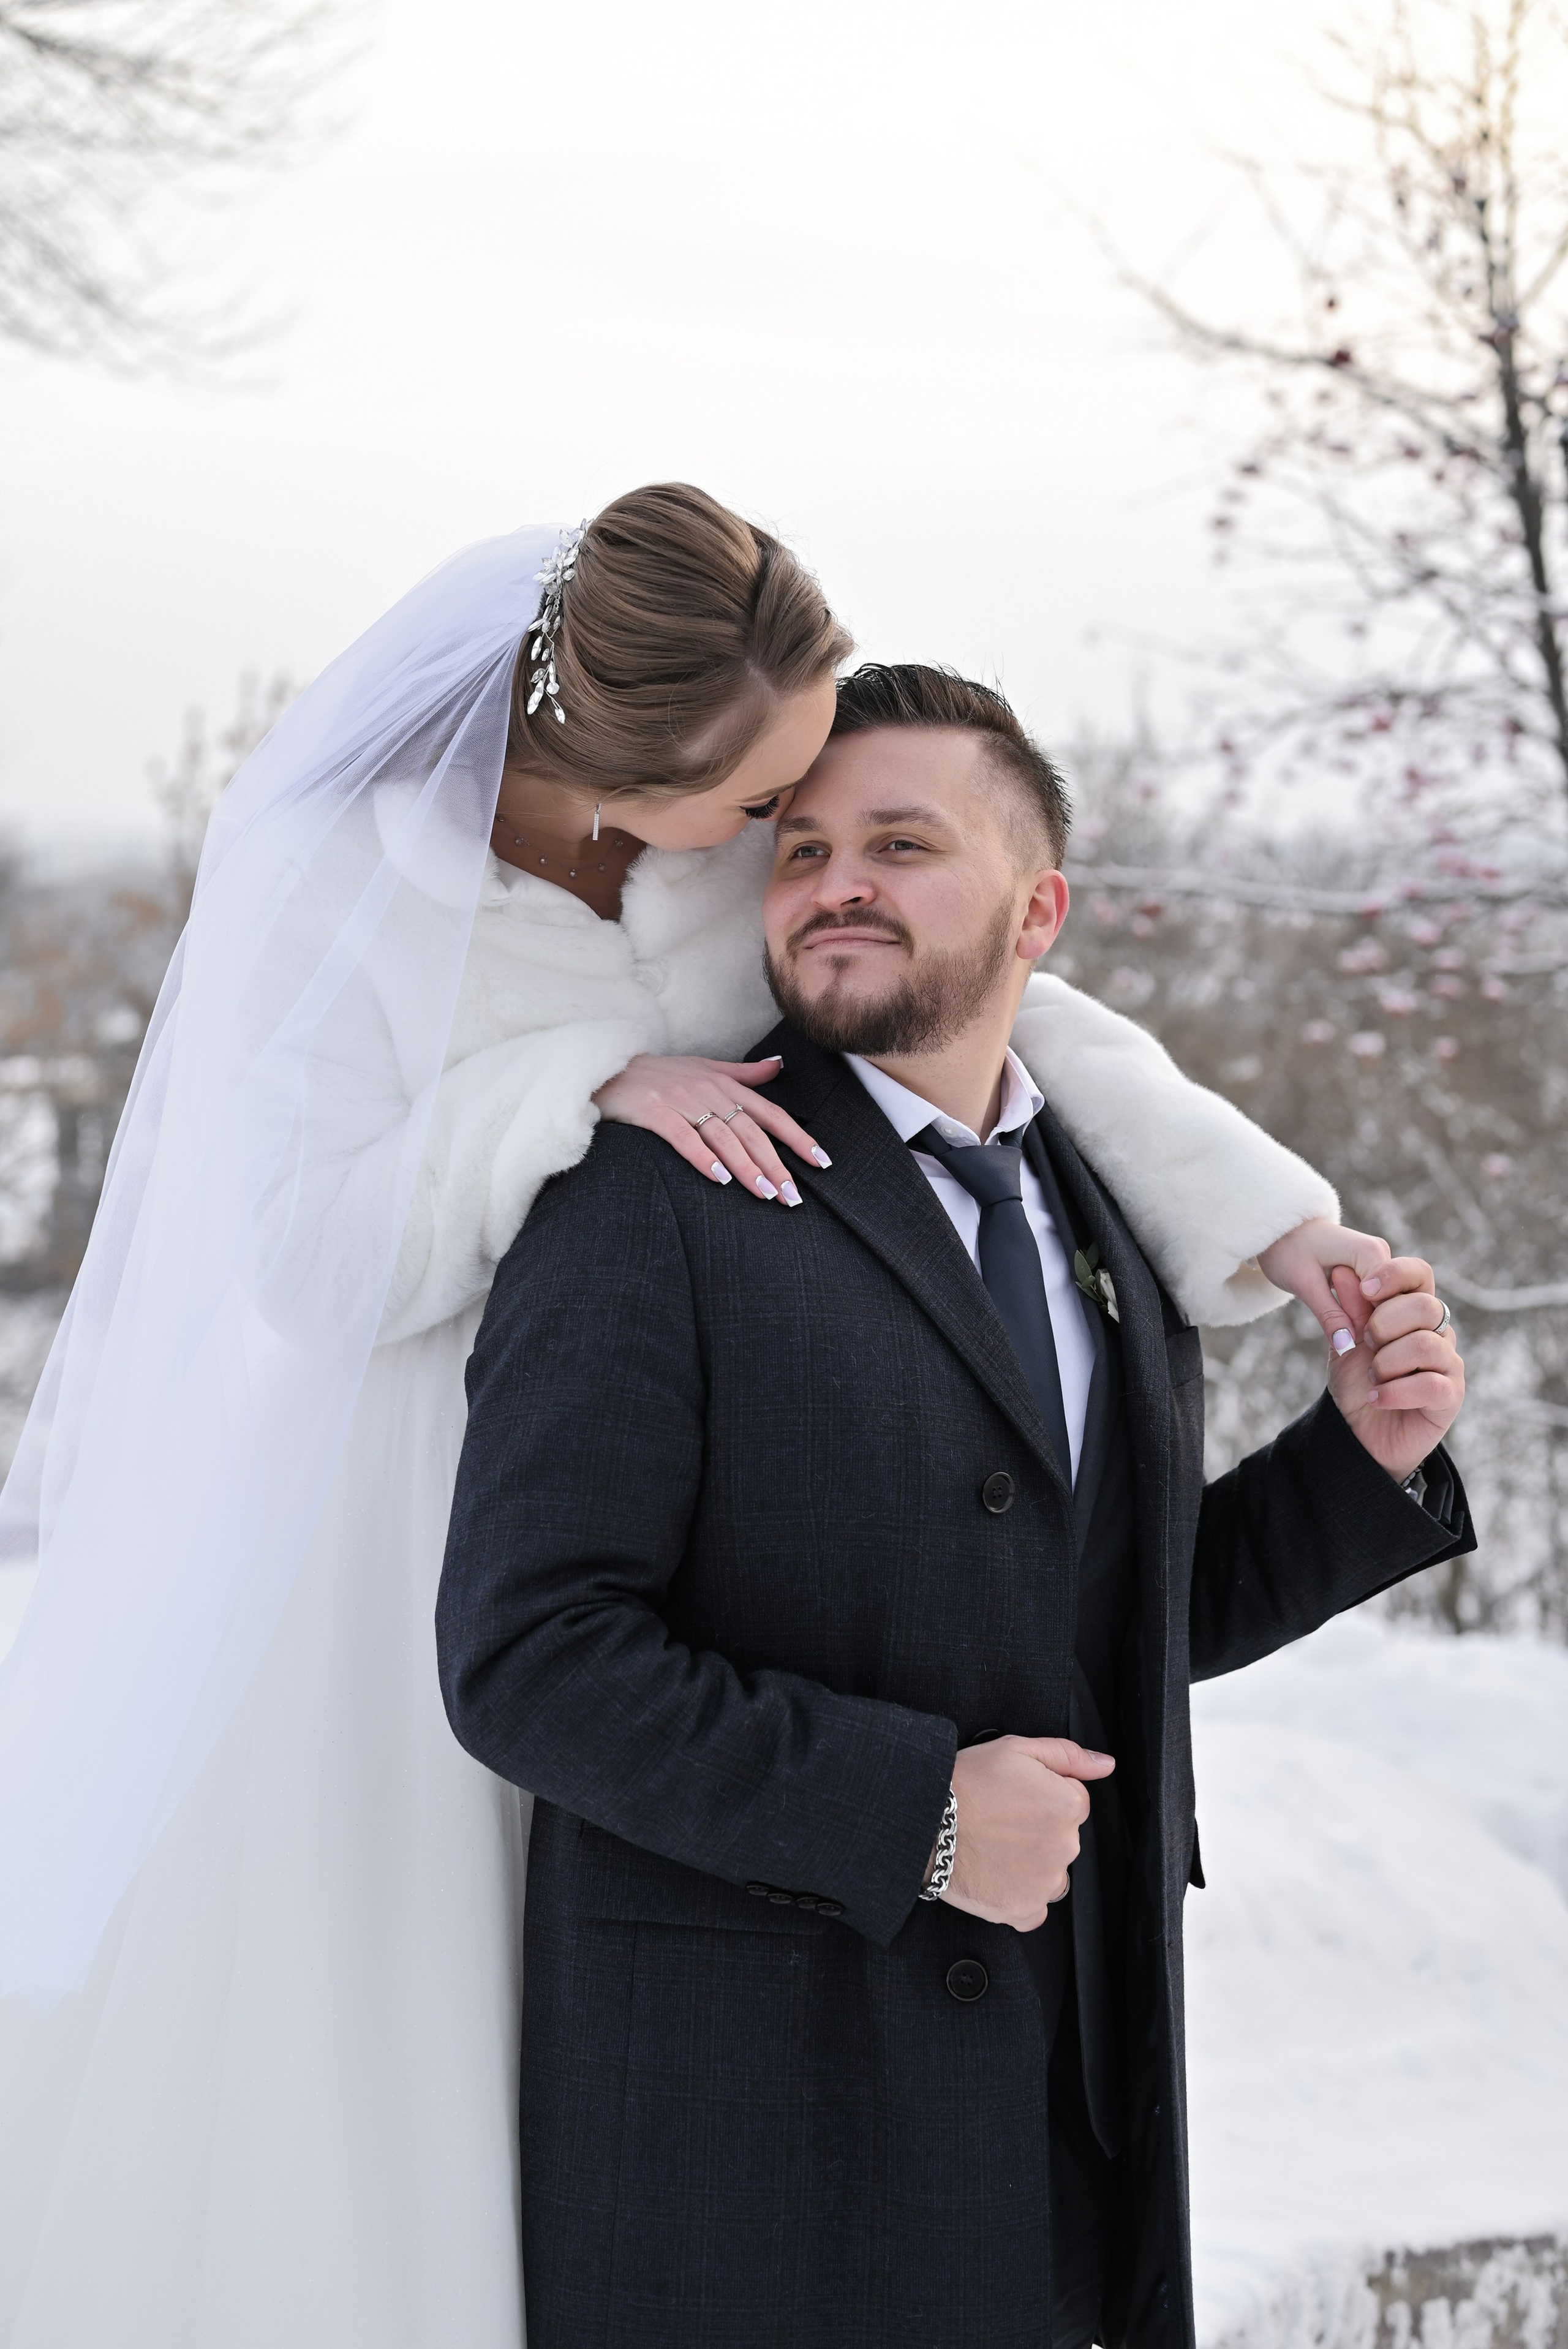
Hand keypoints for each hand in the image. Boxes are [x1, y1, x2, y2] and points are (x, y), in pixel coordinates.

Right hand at [593, 1053, 830, 1203]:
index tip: (821, 1162)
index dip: (797, 1137)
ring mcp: (681, 1100)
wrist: (608, 1068)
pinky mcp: (654, 1112)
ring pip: (723, 1136)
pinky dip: (703, 1157)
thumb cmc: (659, 1073)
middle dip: (775, 1164)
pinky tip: (720, 1178)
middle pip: (751, 1131)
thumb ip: (744, 1072)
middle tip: (792, 1197)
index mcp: (724, 1083)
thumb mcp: (704, 1066)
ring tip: (765, 1194)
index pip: (770, 1113)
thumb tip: (779, 1065)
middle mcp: (708, 1090)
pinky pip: (683, 1137)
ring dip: (746, 1167)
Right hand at [939, 1736, 1115, 1932]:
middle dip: (1039, 1830)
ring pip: (1051, 1874)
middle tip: (1001, 1821)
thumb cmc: (966, 1784)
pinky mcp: (1023, 1909)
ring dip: (1032, 1865)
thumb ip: (1068, 1754)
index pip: (1072, 1802)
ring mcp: (1044, 1882)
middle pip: (1063, 1839)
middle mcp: (1064, 1847)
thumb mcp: (1016, 1748)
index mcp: (1068, 1806)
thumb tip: (1104, 1764)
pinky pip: (1034, 1910)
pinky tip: (997, 1876)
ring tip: (995, 1847)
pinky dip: (1019, 1898)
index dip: (1042, 1796)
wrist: (924, 1822)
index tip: (1016, 1798)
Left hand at [1258, 1217, 1391, 1351]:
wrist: (1281, 1231)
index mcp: (1371, 1251)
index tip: (1357, 1340)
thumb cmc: (1287, 1250)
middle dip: (1374, 1325)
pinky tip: (1349, 1326)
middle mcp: (1383, 1255)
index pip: (1391, 1299)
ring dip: (1369, 1322)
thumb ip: (1328, 1314)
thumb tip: (1346, 1347)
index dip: (1376, 1324)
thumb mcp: (1303, 1284)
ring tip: (1345, 1334)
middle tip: (1346, 1339)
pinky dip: (1364, 1316)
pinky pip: (1377, 1301)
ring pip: (1386, 1305)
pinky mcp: (1374, 1274)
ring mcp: (1381, 1264)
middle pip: (1393, 1302)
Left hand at [1325, 1251, 1464, 1482]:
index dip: (1395, 1275)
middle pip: (1425, 1306)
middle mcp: (1438, 1332)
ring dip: (1386, 1363)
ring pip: (1425, 1345)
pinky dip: (1394, 1392)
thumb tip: (1342, 1270)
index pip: (1420, 1274)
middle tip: (1365, 1344)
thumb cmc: (1357, 1383)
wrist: (1358, 1434)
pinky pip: (1430, 1384)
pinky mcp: (1451, 1396)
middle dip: (1384, 1324)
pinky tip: (1377, 1398)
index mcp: (1412, 1311)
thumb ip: (1349, 1309)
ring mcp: (1449, 1363)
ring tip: (1372, 1379)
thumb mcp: (1346, 1342)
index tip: (1367, 1289)